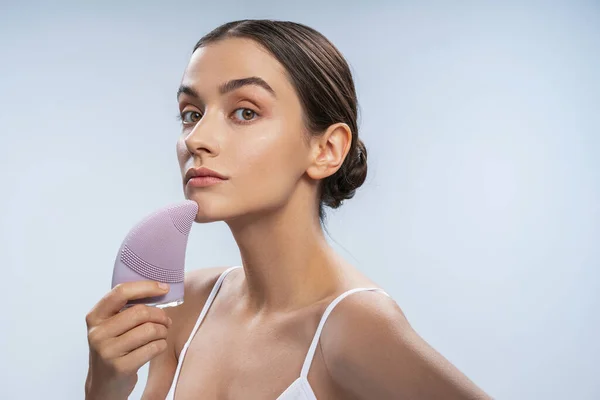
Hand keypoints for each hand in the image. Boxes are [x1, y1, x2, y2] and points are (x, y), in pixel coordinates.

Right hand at [85, 281, 172, 399]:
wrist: (104, 384)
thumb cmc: (114, 348)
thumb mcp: (110, 326)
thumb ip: (126, 308)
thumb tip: (159, 289)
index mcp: (95, 316)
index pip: (121, 292)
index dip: (146, 287)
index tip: (164, 288)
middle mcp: (98, 333)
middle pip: (140, 312)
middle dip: (160, 315)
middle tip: (166, 320)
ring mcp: (107, 351)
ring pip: (149, 330)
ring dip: (163, 330)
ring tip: (162, 334)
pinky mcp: (120, 367)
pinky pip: (153, 348)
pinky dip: (161, 345)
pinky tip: (158, 346)